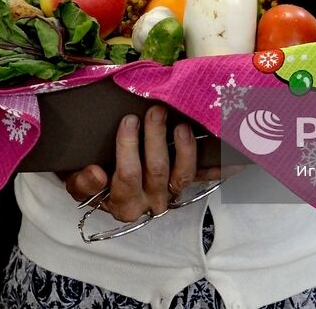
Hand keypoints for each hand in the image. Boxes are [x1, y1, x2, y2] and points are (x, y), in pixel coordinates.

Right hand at [63, 106, 223, 221]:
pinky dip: (223, 166)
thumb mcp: (76, 181)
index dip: (129, 149)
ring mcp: (172, 193)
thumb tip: (95, 173)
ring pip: (183, 174)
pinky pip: (206, 177)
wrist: (104, 188)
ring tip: (179, 124)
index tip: (128, 120)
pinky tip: (239, 153)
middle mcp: (151, 202)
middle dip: (155, 139)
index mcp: (122, 203)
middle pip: (157, 171)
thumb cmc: (90, 177)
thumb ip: (82, 182)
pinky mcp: (187, 184)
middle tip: (153, 111)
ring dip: (184, 148)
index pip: (127, 176)